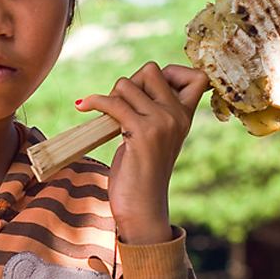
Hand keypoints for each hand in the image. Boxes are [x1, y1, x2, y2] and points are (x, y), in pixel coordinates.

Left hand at [75, 62, 209, 245]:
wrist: (143, 209)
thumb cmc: (142, 173)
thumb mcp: (155, 137)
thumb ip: (153, 110)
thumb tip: (129, 82)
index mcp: (186, 117)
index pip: (196, 75)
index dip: (172, 71)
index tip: (149, 88)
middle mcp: (178, 116)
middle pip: (151, 69)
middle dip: (130, 82)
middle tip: (121, 108)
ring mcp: (162, 123)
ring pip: (127, 83)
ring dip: (111, 96)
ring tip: (109, 119)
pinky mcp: (142, 132)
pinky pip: (113, 102)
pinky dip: (94, 101)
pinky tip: (83, 106)